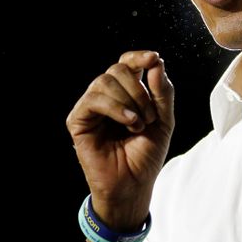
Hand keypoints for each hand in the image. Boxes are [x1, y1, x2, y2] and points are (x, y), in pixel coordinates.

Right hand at [66, 51, 174, 230]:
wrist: (134, 185)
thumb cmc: (146, 155)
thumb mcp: (164, 120)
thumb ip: (162, 92)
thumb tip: (156, 61)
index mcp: (126, 93)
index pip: (127, 62)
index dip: (139, 57)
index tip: (154, 59)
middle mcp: (107, 96)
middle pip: (118, 68)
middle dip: (139, 89)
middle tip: (150, 116)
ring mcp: (91, 107)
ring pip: (104, 80)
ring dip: (129, 100)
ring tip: (138, 124)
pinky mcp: (78, 120)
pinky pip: (93, 99)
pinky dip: (115, 107)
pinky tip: (129, 122)